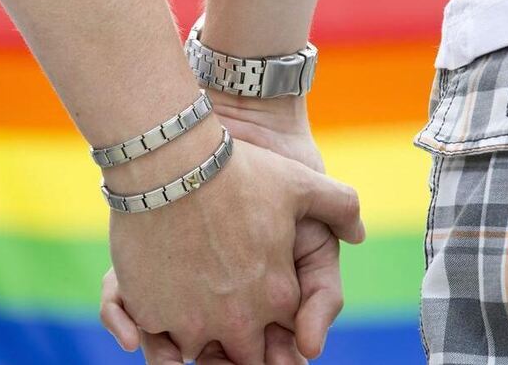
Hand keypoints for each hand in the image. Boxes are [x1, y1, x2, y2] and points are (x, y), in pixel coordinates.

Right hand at [107, 127, 362, 363]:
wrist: (169, 161)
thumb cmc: (238, 170)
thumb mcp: (301, 182)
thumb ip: (340, 207)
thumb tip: (358, 233)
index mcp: (279, 295)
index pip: (287, 336)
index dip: (278, 328)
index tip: (265, 313)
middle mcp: (239, 319)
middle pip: (245, 355)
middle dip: (240, 342)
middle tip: (230, 322)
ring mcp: (192, 320)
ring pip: (200, 350)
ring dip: (200, 336)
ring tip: (194, 311)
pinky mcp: (149, 313)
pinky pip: (158, 340)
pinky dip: (160, 329)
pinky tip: (161, 307)